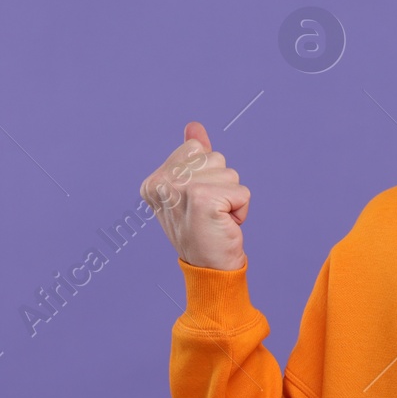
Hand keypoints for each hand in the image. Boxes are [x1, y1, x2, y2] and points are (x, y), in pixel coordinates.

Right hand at [139, 121, 249, 270]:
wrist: (208, 270)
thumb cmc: (203, 231)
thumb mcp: (194, 190)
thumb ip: (193, 158)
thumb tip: (194, 127)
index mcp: (154, 180)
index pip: (196, 149)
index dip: (207, 175)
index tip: (196, 203)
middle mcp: (162, 183)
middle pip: (215, 158)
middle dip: (222, 185)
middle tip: (209, 214)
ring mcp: (180, 189)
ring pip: (230, 174)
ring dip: (231, 198)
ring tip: (216, 220)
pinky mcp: (203, 199)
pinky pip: (242, 192)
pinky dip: (241, 210)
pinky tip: (224, 226)